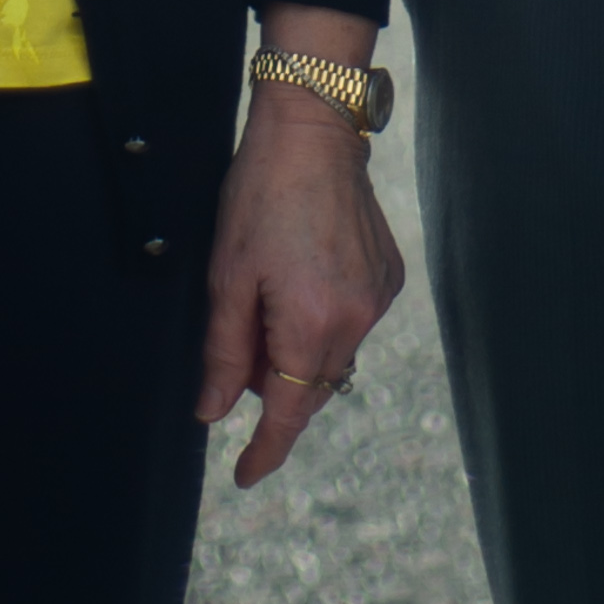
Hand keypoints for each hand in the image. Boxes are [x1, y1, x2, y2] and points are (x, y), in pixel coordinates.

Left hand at [195, 24, 405, 488]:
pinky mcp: (388, 277)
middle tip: (236, 360)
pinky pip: (352, 323)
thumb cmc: (261, 196)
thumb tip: (214, 413)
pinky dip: (323, 322)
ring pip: (332, 357)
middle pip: (310, 388)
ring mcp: (377, 299)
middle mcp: (355, 321)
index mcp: (310, 325)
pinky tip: (301, 280)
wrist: (313, 129)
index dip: (264, 450)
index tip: (244, 474)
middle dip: (273, 391)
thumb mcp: (227, 276)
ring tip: (266, 305)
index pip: (287, 413)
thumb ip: (223, 351)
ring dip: (299, 355)